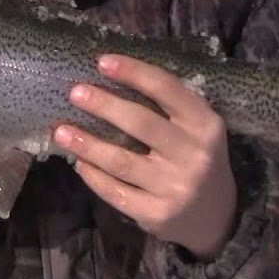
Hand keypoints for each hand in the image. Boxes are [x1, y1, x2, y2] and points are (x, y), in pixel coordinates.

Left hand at [53, 54, 237, 258]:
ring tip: (60, 131)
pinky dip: (94, 176)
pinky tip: (79, 163)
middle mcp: (194, 155)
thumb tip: (111, 77)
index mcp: (205, 124)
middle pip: (141, 123)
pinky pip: (117, 192)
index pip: (167, 90)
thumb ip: (168, 107)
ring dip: (87, 144)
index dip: (134, 73)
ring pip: (122, 161)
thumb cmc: (196, 158)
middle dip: (104, 105)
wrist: (217, 216)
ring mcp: (175, 187)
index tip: (102, 62)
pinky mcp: (157, 214)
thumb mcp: (197, 129)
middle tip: (75, 93)